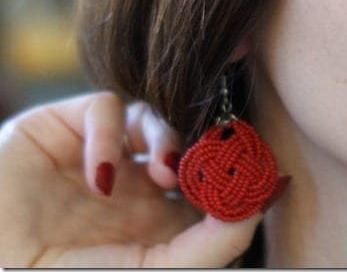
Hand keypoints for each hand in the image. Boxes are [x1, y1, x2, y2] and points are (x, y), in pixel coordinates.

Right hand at [0, 92, 264, 266]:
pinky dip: (109, 135)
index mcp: (156, 219)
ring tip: (167, 171)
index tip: (265, 173)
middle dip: (206, 148)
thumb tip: (256, 207)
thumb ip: (210, 245)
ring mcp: (101, 155)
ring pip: (155, 118)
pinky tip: (101, 177)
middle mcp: (132, 184)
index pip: (208, 181)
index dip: (234, 174)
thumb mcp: (153, 270)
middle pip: (186, 143)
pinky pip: (105, 108)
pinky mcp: (64, 128)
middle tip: (223, 159)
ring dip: (168, 138)